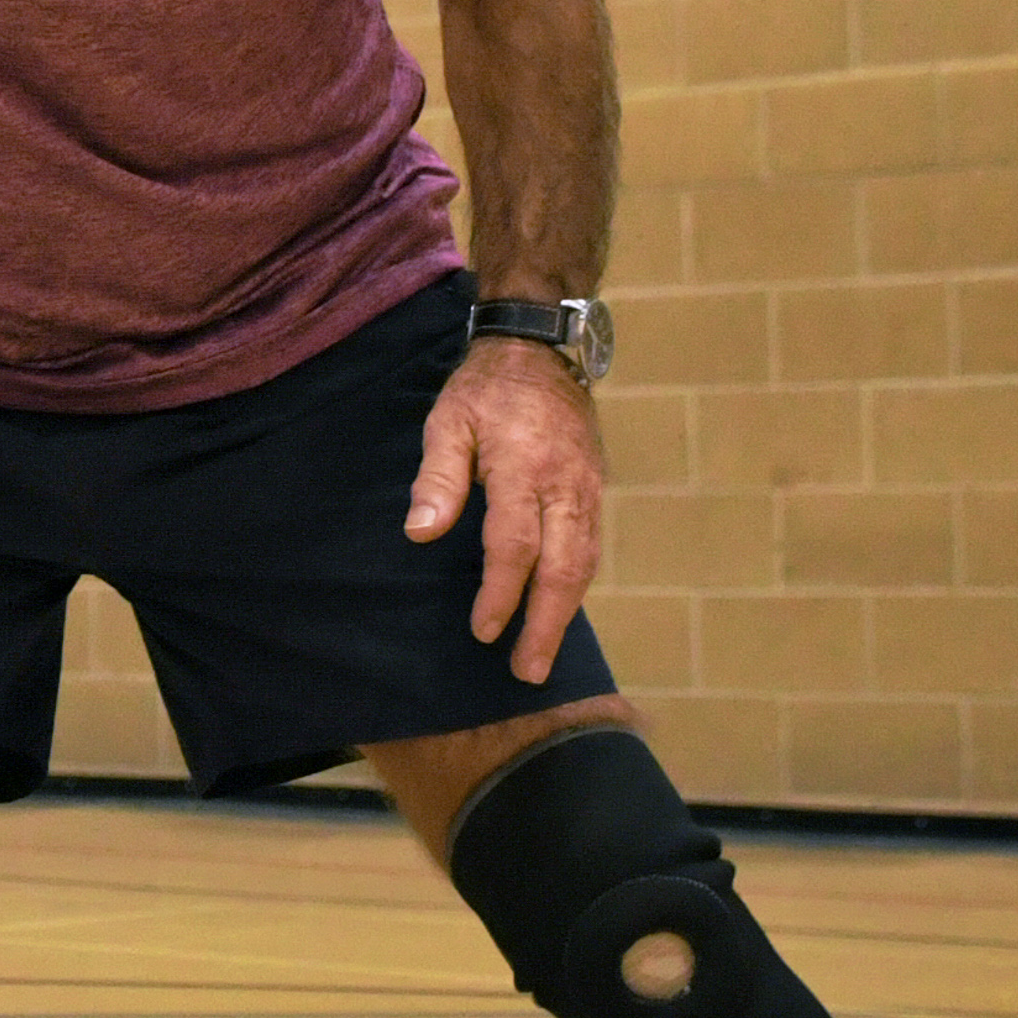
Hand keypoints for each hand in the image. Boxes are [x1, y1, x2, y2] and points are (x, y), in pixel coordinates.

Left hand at [405, 337, 606, 683]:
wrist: (540, 347)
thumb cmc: (484, 389)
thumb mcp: (447, 421)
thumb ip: (438, 478)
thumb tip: (421, 533)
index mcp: (525, 466)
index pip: (516, 544)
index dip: (501, 592)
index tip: (484, 630)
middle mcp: (565, 483)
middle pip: (564, 566)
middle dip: (546, 623)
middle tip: (528, 670)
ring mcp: (587, 487)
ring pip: (586, 561)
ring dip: (566, 612)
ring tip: (542, 653)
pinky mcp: (595, 487)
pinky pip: (592, 545)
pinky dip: (577, 584)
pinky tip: (558, 609)